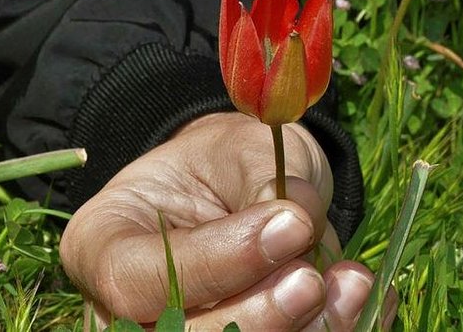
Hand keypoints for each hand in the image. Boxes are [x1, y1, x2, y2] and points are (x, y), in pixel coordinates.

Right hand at [60, 112, 395, 329]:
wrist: (243, 189)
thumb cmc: (224, 161)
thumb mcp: (239, 147)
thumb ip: (261, 179)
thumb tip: (297, 220)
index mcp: (103, 247)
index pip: (136, 280)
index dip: (215, 263)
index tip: (289, 225)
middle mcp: (127, 312)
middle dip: (257, 317)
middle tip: (313, 278)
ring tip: (352, 284)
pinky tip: (359, 303)